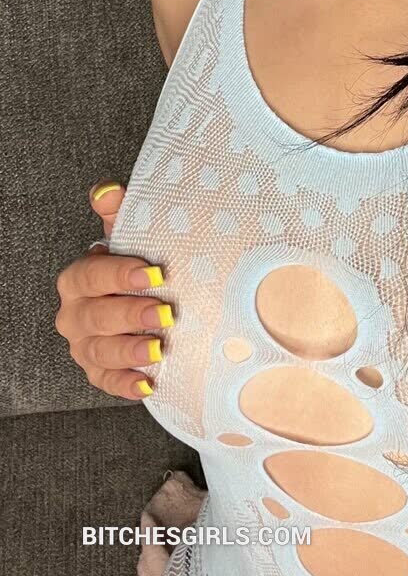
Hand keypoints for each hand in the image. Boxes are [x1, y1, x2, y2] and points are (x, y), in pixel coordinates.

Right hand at [54, 181, 172, 399]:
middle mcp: (75, 314)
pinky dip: (127, 385)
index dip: (118, 273)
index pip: (88, 275)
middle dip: (129, 314)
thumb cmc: (138, 263)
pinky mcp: (100, 372)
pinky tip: (149, 383)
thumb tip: (108, 190)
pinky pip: (108, 383)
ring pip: (98, 353)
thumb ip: (119, 212)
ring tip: (158, 350)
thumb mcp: (130, 235)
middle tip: (164, 312)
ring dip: (128, 352)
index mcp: (78, 279)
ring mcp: (85, 346)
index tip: (154, 273)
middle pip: (94, 317)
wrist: (146, 300)